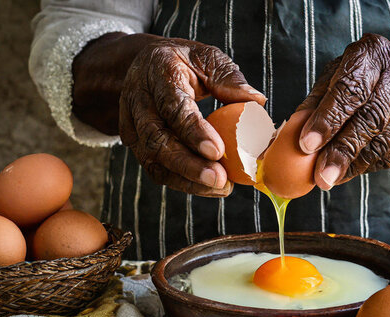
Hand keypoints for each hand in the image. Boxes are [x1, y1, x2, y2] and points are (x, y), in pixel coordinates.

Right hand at [73, 34, 265, 196]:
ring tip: (219, 187)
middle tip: (219, 179)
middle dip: (188, 164)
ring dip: (186, 179)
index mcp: (158, 73)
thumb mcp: (206, 58)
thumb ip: (229, 78)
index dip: (193, 131)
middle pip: (157, 140)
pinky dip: (182, 182)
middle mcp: (139, 101)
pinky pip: (156, 169)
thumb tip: (256, 101)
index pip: (173, 106)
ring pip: (153, 160)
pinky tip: (208, 187)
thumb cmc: (183, 62)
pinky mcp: (135, 144)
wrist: (145, 67)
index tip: (217, 151)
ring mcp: (133, 125)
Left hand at [296, 34, 389, 189]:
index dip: (328, 118)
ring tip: (327, 180)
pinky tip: (345, 173)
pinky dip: (364, 167)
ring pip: (383, 141)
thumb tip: (293, 130)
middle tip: (321, 174)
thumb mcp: (339, 75)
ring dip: (353, 164)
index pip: (350, 88)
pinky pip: (389, 155)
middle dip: (343, 148)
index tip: (307, 144)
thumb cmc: (367, 78)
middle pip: (371, 117)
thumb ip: (317, 101)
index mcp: (371, 54)